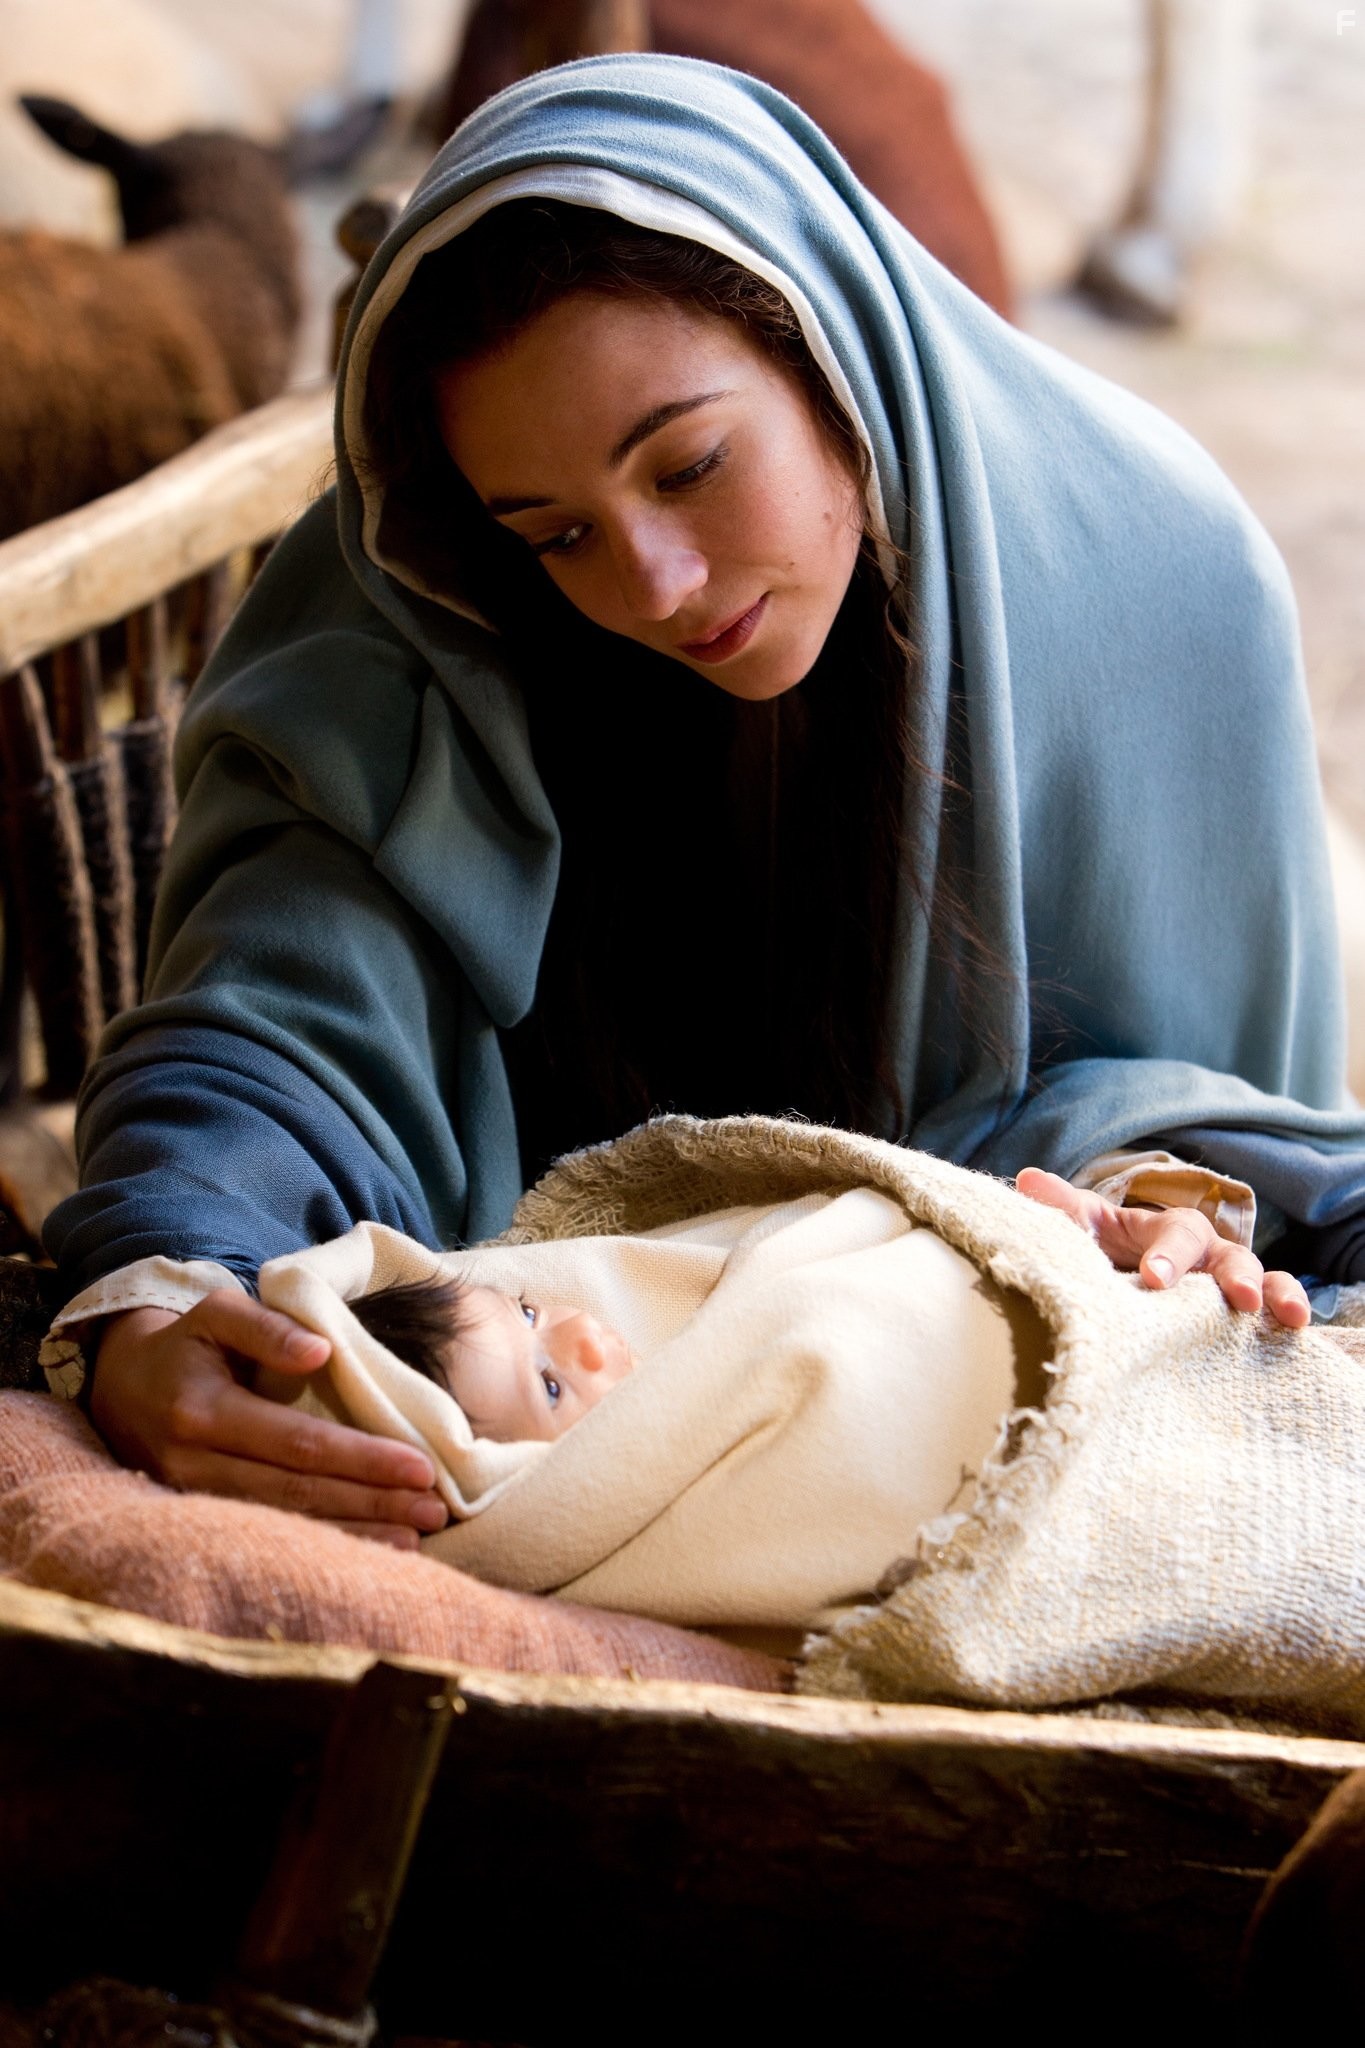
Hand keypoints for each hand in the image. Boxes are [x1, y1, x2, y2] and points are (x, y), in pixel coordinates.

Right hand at [90, 1291, 447, 1547]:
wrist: (119, 1387)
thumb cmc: (186, 1343)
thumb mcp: (218, 1313)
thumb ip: (268, 1326)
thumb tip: (321, 1352)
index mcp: (205, 1411)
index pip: (299, 1444)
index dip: (362, 1459)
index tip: (420, 1466)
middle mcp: (196, 1464)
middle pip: (300, 1492)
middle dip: (373, 1503)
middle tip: (436, 1510)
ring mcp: (194, 1499)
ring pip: (286, 1524)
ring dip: (356, 1534)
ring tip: (417, 1537)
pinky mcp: (199, 1519)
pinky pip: (269, 1536)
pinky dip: (323, 1543)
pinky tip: (370, 1550)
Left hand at [1015, 1168, 1310, 1328]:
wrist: (1123, 1278)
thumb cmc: (1107, 1250)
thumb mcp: (1086, 1229)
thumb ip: (1062, 1210)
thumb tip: (1027, 1180)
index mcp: (1169, 1230)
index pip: (1175, 1234)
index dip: (1168, 1255)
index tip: (1155, 1279)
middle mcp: (1207, 1255)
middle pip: (1228, 1257)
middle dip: (1235, 1275)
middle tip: (1238, 1298)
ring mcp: (1228, 1287)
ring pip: (1262, 1281)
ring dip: (1276, 1294)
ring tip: (1288, 1316)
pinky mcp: (1240, 1319)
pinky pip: (1273, 1313)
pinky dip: (1287, 1319)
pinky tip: (1296, 1335)